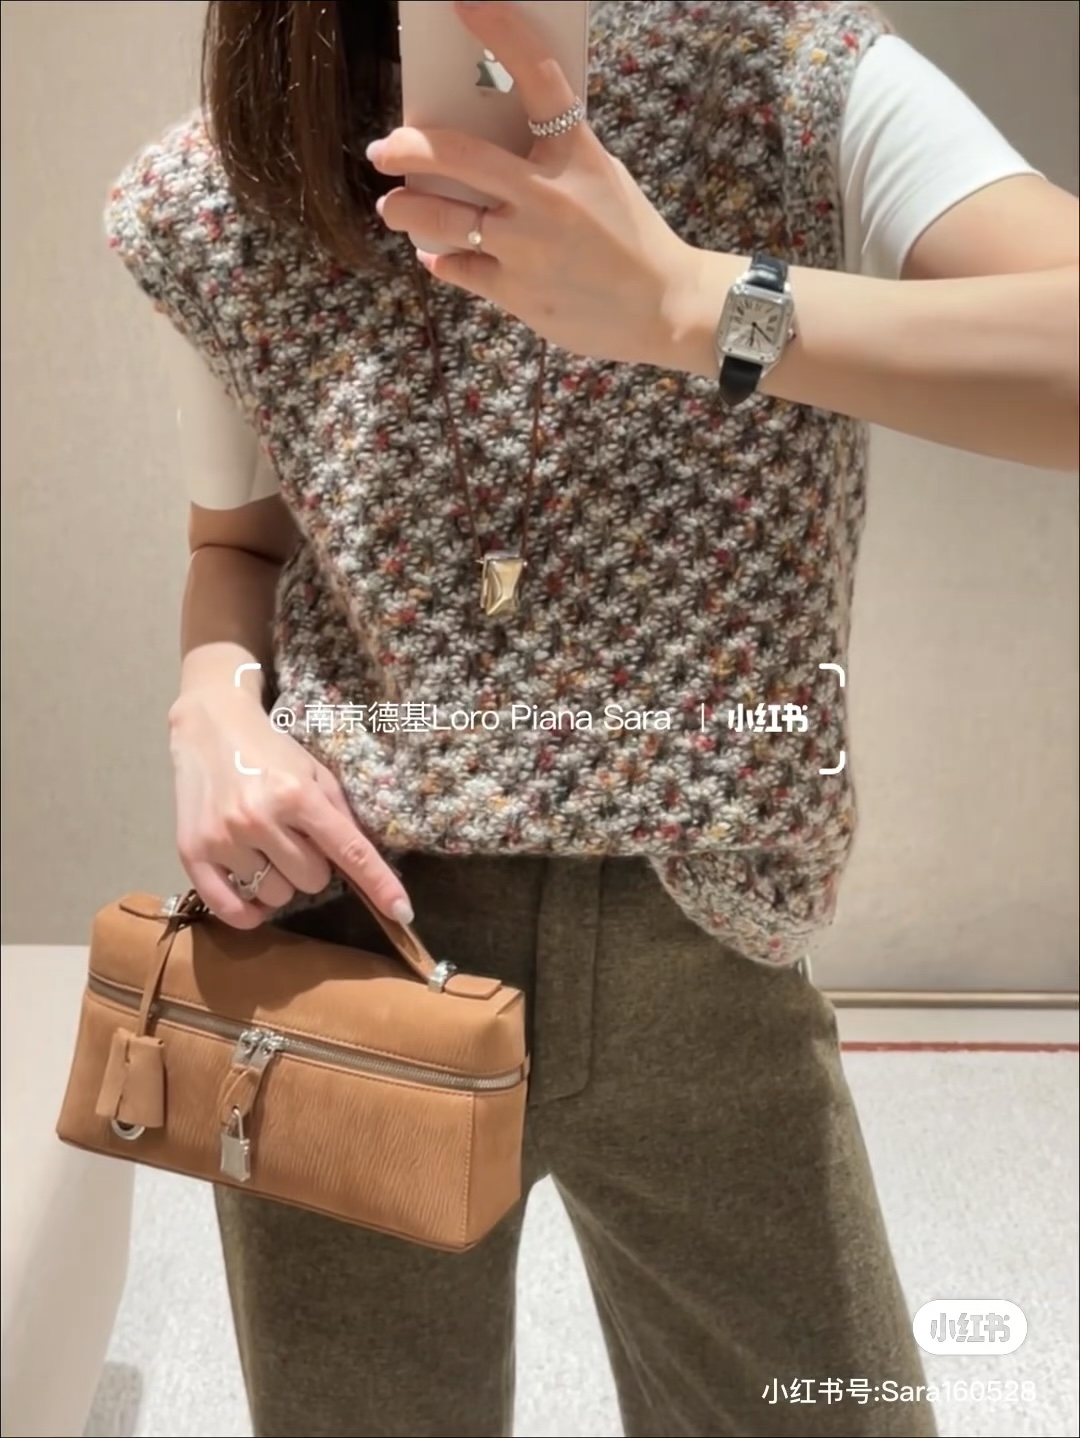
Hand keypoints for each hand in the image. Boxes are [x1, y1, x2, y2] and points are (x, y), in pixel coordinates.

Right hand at [168, 687, 413, 930]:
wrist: (209, 728)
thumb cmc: (270, 751)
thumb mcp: (315, 772)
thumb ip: (340, 815)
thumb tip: (365, 864)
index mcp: (297, 795)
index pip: (349, 851)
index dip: (379, 884)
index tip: (402, 912)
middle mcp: (259, 818)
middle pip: (312, 881)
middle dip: (311, 866)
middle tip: (294, 838)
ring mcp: (223, 838)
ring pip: (275, 896)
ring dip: (279, 881)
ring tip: (266, 849)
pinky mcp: (192, 853)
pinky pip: (229, 909)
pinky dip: (247, 912)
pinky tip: (251, 896)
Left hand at [368, 0, 701, 366]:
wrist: (663, 307)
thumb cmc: (632, 239)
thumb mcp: (603, 179)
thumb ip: (552, 158)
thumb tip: (492, 140)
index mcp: (576, 155)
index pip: (536, 78)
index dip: (500, 33)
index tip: (465, 5)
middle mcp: (547, 195)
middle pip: (456, 155)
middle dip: (405, 148)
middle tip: (382, 149)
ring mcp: (527, 246)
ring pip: (440, 216)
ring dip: (404, 209)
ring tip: (392, 208)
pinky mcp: (517, 292)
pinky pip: (457, 267)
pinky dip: (440, 259)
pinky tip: (435, 255)